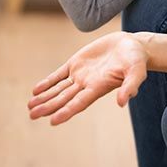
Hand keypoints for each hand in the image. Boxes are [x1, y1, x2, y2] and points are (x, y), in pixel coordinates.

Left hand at [27, 31, 148, 125]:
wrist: (131, 45)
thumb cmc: (136, 60)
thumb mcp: (136, 72)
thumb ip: (130, 86)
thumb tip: (122, 102)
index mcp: (99, 88)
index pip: (79, 103)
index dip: (66, 112)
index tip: (52, 121)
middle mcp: (87, 84)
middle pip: (64, 99)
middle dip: (48, 106)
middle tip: (32, 115)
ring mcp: (80, 74)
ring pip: (58, 89)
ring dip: (44, 97)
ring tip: (30, 106)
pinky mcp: (76, 63)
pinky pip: (58, 75)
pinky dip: (47, 82)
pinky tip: (35, 90)